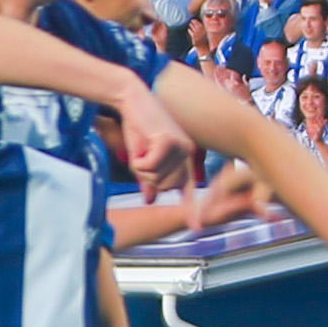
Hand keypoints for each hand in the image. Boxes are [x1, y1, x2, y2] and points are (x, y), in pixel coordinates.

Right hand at [106, 74, 198, 197]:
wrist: (131, 99)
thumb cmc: (137, 126)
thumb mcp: (142, 158)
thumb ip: (147, 180)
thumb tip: (150, 200)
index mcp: (185, 156)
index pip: (187, 186)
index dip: (191, 208)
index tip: (196, 227)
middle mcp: (187, 152)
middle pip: (165, 186)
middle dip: (146, 177)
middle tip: (140, 157)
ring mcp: (181, 147)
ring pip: (156, 177)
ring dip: (141, 167)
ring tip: (141, 147)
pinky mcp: (170, 142)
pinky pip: (150, 166)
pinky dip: (139, 160)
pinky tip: (140, 144)